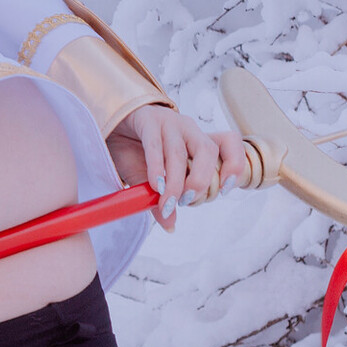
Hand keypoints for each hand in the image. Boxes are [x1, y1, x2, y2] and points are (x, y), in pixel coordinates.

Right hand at [106, 105, 249, 231]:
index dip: (234, 165)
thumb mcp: (154, 180)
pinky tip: (155, 185)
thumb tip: (170, 226)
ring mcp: (168, 122)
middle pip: (207, 150)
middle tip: (187, 201)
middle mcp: (188, 129)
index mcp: (197, 141)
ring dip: (176, 181)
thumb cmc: (137, 152)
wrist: (112, 129)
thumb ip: (164, 199)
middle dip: (201, 180)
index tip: (224, 190)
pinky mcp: (147, 120)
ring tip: (168, 201)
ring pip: (179, 152)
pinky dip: (157, 168)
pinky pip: (154, 145)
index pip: (229, 143)